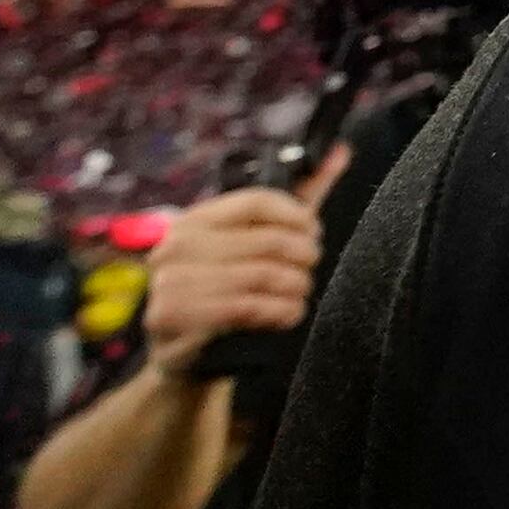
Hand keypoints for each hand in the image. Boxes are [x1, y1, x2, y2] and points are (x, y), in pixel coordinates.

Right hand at [140, 188, 321, 377]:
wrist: (189, 357)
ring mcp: (167, 283)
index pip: (255, 200)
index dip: (297, 215)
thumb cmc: (231, 292)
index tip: (314, 231)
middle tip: (309, 271)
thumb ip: (301, 198)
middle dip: (302, 258)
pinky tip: (285, 315)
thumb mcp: (262, 244)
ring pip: (260, 276)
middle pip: (265, 241)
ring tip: (298, 295)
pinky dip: (278, 312)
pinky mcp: (170, 318)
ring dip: (294, 290)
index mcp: (193, 221)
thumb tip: (341, 151)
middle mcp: (173, 246)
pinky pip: (243, 307)